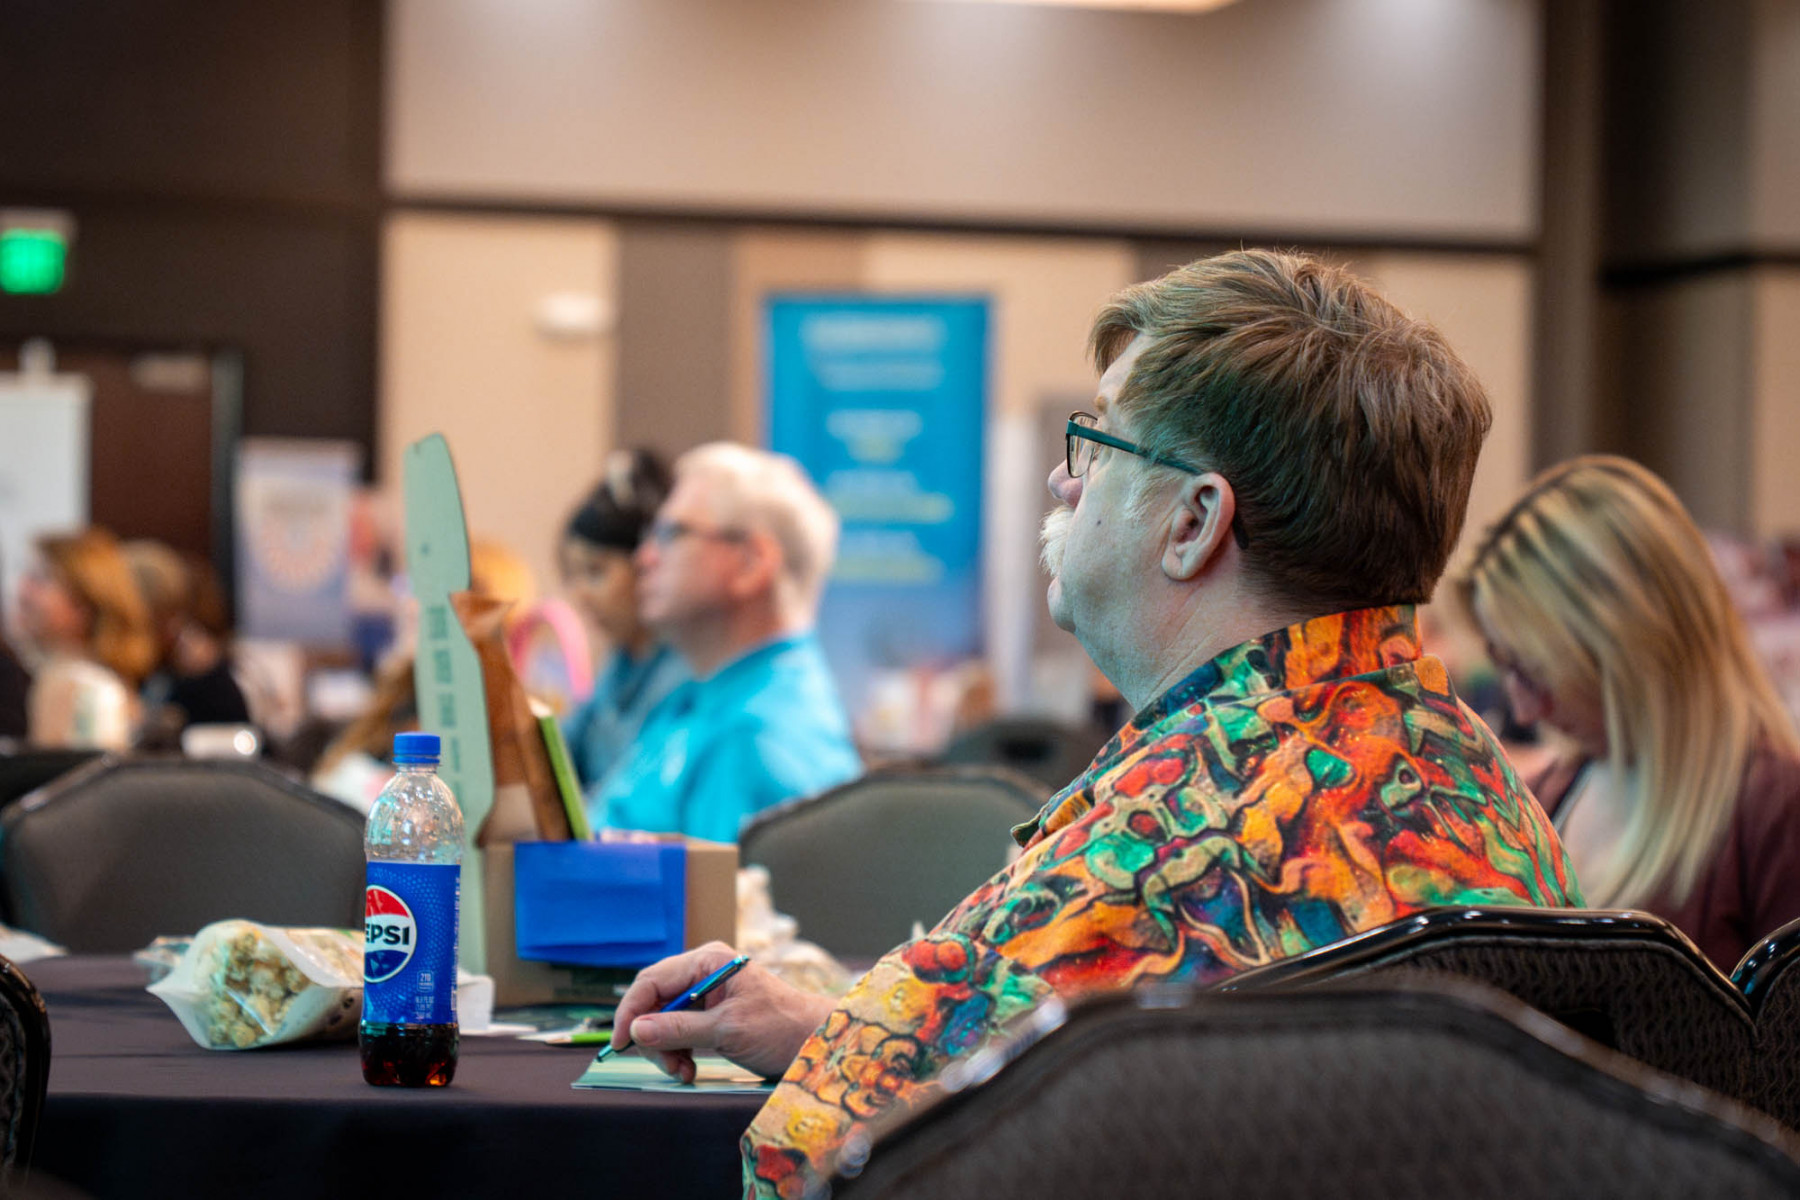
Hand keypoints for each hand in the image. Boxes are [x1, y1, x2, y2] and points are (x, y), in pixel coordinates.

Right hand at [611, 942, 835, 1082]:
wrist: (815, 1040)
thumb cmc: (780, 1027)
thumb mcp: (727, 1030)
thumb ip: (680, 1029)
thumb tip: (636, 1029)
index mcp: (708, 962)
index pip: (652, 981)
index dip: (630, 1012)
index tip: (620, 1043)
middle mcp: (703, 972)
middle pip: (654, 1002)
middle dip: (653, 1037)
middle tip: (668, 1066)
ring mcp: (705, 993)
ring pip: (663, 1020)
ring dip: (667, 1049)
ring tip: (684, 1072)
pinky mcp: (709, 1014)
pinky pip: (678, 1031)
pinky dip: (679, 1052)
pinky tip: (689, 1068)